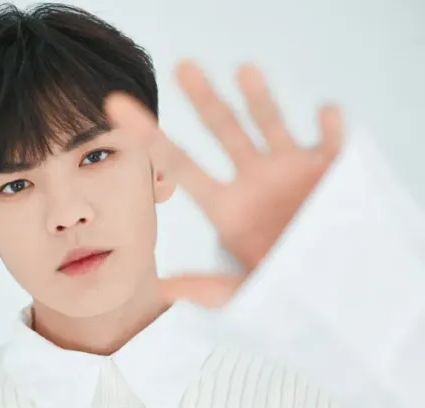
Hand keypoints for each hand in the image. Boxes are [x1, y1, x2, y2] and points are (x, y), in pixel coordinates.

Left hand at [105, 60, 344, 307]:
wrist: (335, 291)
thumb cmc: (282, 291)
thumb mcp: (242, 294)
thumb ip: (205, 288)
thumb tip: (162, 287)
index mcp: (223, 204)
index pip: (179, 165)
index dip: (150, 138)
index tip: (119, 111)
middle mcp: (251, 179)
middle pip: (223, 130)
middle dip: (204, 100)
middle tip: (182, 67)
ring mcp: (290, 169)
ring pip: (270, 123)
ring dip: (258, 98)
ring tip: (243, 70)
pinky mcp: (331, 169)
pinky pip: (330, 141)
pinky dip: (329, 126)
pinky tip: (324, 114)